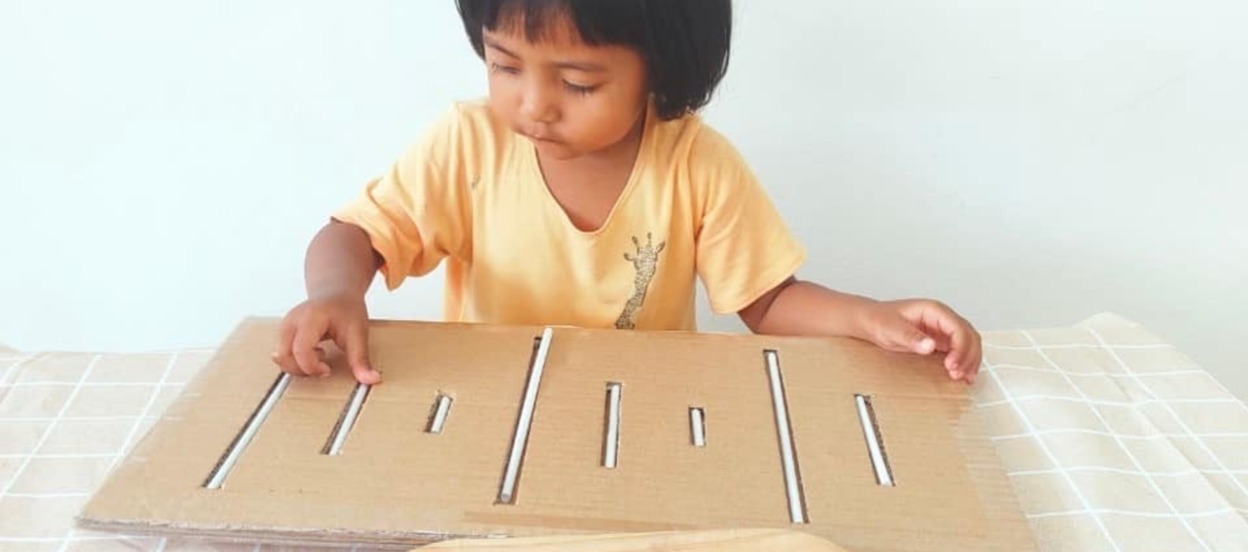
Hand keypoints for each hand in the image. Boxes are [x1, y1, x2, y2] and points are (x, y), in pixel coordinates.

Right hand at [270, 293, 381, 384]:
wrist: (336, 293)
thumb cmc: (345, 309)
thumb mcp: (358, 333)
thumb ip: (361, 359)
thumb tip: (371, 380)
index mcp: (310, 318)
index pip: (301, 350)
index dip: (312, 367)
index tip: (328, 370)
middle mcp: (292, 322)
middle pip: (285, 356)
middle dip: (304, 369)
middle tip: (324, 367)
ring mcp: (285, 327)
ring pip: (281, 358)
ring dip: (299, 366)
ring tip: (320, 356)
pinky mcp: (283, 333)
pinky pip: (283, 354)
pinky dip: (296, 362)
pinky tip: (313, 354)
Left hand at [857, 299, 981, 383]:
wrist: (871, 321)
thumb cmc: (880, 320)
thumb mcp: (892, 329)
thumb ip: (911, 337)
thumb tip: (930, 346)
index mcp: (934, 310)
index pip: (958, 328)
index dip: (960, 348)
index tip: (952, 365)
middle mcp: (943, 319)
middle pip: (969, 336)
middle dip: (968, 356)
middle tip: (958, 374)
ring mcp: (943, 330)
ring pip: (969, 344)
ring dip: (970, 361)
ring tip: (963, 378)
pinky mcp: (941, 341)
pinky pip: (960, 351)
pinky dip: (965, 362)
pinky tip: (964, 374)